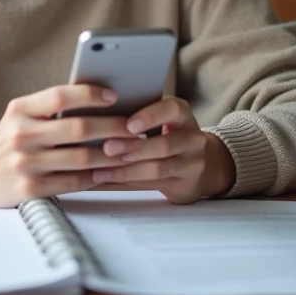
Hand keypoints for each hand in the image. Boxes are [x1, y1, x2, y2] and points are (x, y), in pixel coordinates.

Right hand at [0, 85, 140, 206]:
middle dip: (113, 127)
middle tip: (136, 128)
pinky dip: (95, 177)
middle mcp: (21, 134)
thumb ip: (50, 108)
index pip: (60, 95)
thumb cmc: (7, 141)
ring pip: (80, 158)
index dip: (89, 94)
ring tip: (131, 151)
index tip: (114, 95)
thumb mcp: (20, 115)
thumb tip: (100, 102)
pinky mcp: (30, 190)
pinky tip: (110, 171)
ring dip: (112, 155)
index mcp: (20, 110)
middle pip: (77, 128)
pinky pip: (72, 182)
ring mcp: (25, 164)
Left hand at [93, 96, 235, 202]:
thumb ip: (136, 116)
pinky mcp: (186, 184)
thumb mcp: (160, 120)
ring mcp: (193, 163)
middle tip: (107, 148)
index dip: (150, 116)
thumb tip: (97, 113)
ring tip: (102, 168)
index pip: (172, 110)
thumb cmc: (166, 134)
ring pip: (158, 168)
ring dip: (127, 169)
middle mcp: (193, 138)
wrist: (198, 164)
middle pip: (164, 144)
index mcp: (183, 114)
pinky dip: (129, 180)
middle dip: (132, 147)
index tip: (129, 124)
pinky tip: (109, 178)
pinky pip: (155, 183)